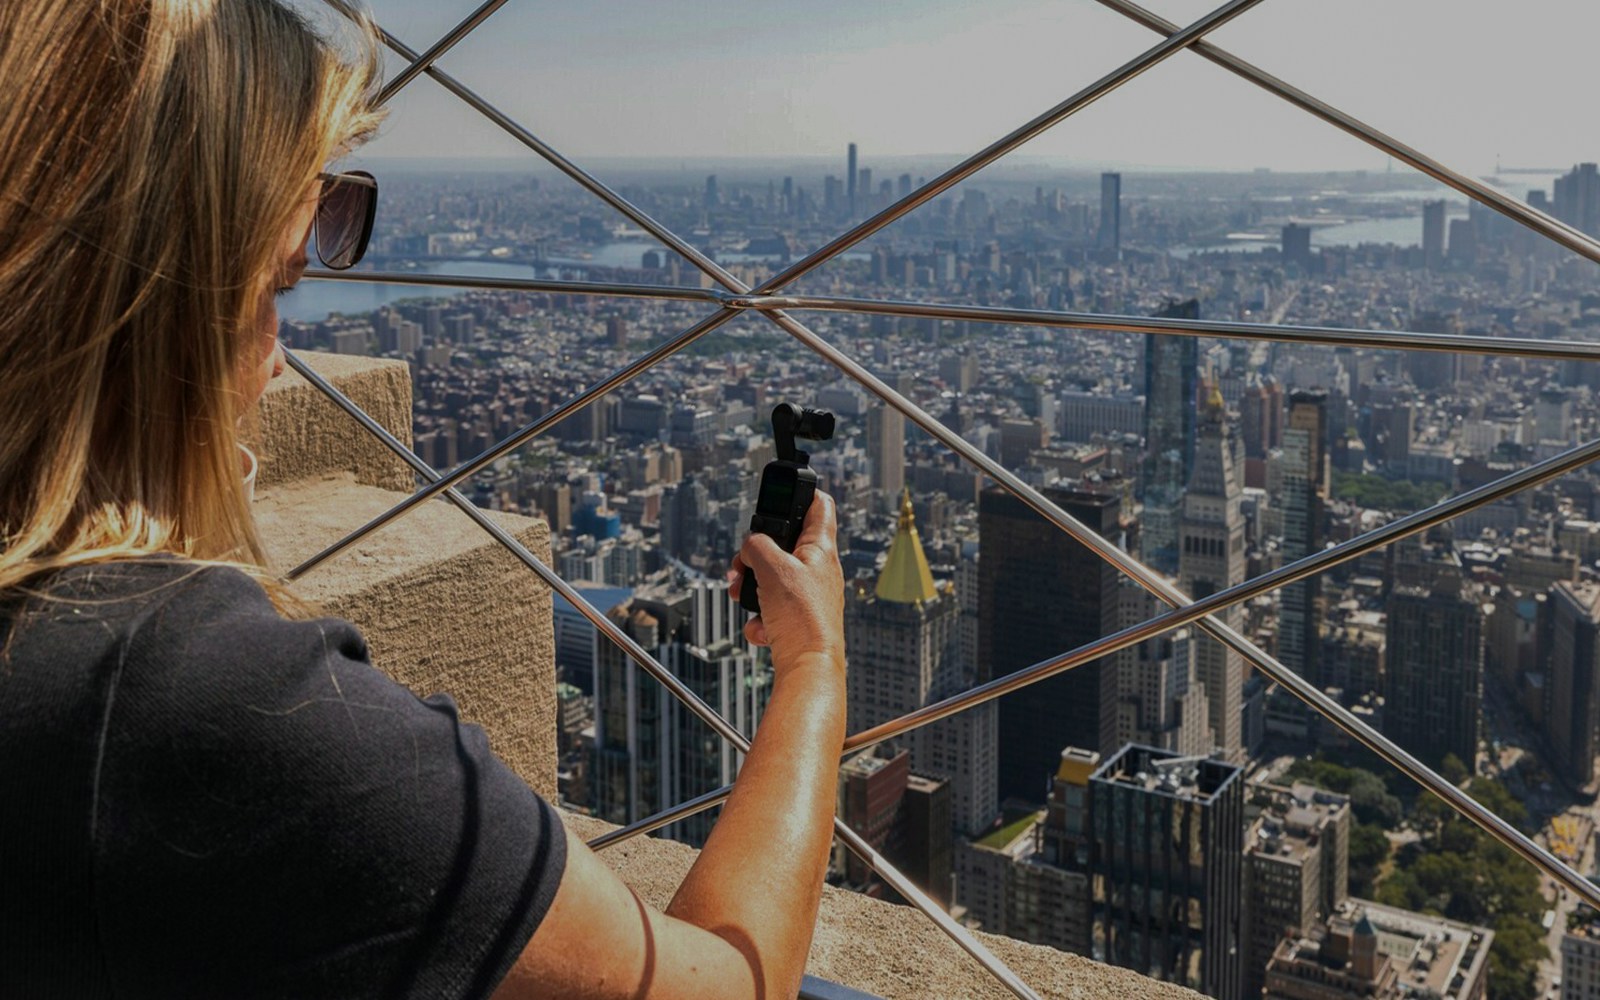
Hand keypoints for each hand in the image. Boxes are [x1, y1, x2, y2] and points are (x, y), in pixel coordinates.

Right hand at [728, 492, 844, 680]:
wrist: (808, 669)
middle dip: (755, 554)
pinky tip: (762, 628)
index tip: (784, 492)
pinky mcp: (796, 620)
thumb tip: (750, 545)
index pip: (820, 505)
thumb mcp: (772, 567)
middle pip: (782, 545)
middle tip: (743, 564)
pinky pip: (770, 610)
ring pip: (771, 579)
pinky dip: (759, 618)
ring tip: (743, 597)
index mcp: (821, 549)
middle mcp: (818, 570)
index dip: (803, 493)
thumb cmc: (802, 618)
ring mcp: (808, 595)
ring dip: (751, 588)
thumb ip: (757, 544)